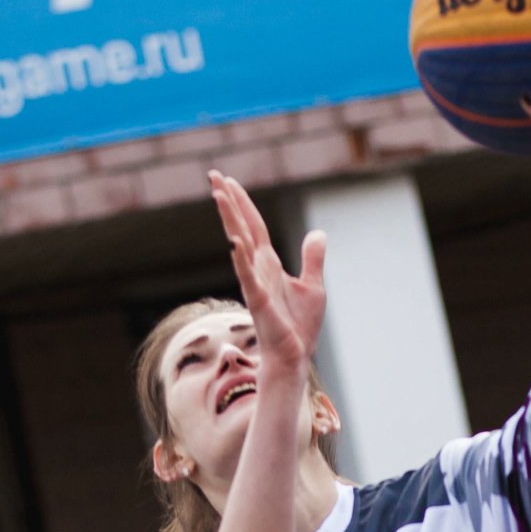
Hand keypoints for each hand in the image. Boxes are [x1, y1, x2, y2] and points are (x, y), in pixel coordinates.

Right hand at [207, 171, 326, 372]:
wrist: (294, 356)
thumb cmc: (299, 326)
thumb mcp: (313, 286)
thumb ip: (312, 258)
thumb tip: (317, 233)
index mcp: (269, 263)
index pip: (253, 225)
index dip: (242, 202)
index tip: (227, 181)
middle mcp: (258, 268)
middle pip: (241, 226)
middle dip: (228, 201)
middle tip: (213, 175)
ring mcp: (255, 283)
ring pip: (239, 244)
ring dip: (230, 219)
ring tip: (219, 195)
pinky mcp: (258, 300)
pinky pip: (247, 276)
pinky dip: (241, 258)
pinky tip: (235, 241)